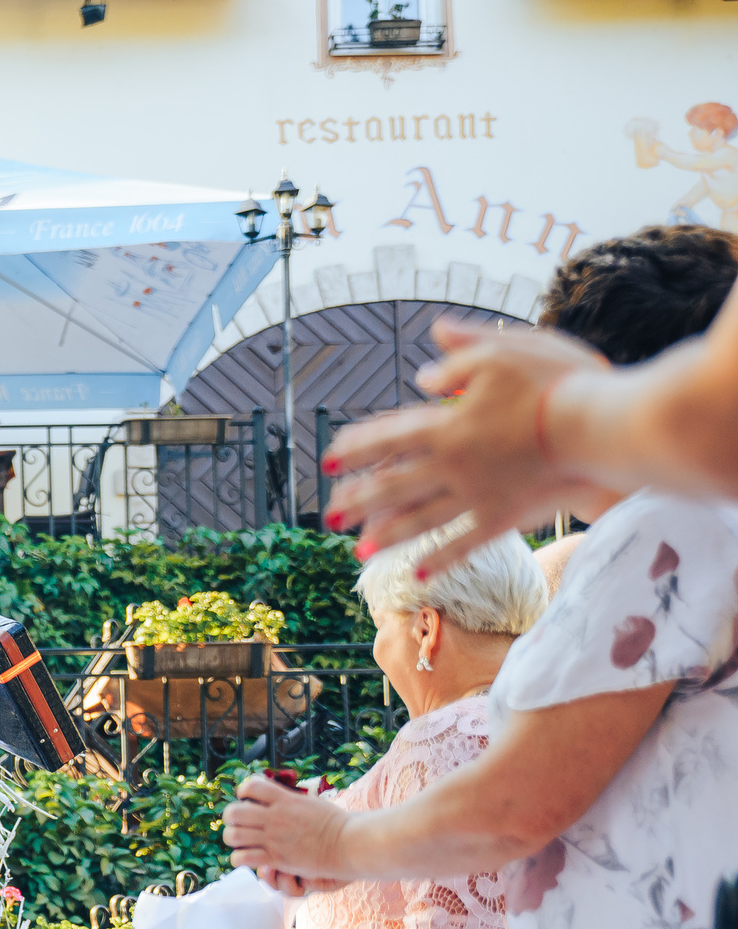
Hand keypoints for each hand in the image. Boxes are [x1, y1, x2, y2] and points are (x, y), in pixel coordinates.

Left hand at [223, 773, 352, 886]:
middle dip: (231, 817)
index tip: (248, 799)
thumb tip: (278, 795)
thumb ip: (290, 799)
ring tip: (242, 841)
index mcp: (285, 799)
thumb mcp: (311, 802)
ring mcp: (274, 838)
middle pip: (234, 812)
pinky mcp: (276, 859)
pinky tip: (247, 858)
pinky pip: (243, 858)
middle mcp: (276, 817)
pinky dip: (239, 859)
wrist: (349, 843)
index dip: (243, 791)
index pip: (251, 785)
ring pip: (233, 836)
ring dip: (232, 838)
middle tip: (240, 823)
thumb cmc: (335, 823)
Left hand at [323, 317, 609, 575]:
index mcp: (448, 425)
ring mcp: (477, 495)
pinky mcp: (504, 516)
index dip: (356, 447)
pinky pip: (463, 543)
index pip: (390, 437)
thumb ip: (458, 358)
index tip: (327, 459)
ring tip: (357, 551)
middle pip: (394, 485)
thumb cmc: (556, 383)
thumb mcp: (503, 354)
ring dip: (386, 536)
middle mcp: (453, 465)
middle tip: (328, 515)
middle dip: (358, 500)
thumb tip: (422, 374)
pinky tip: (415, 574)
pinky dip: (437, 560)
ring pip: (420, 520)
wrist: (600, 427)